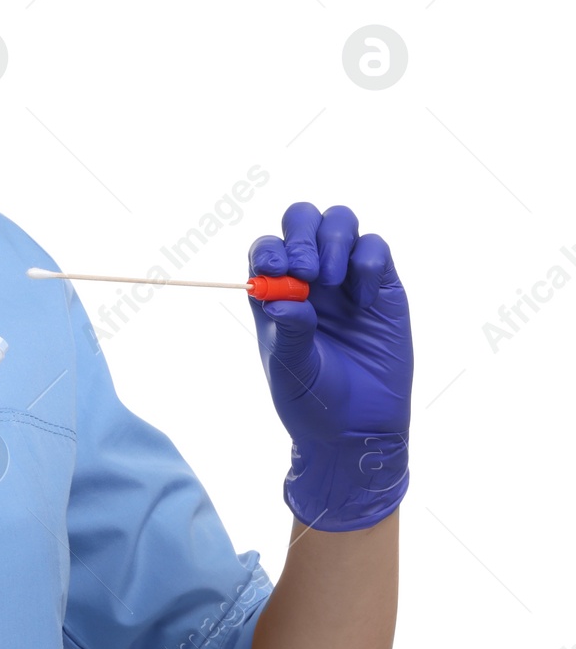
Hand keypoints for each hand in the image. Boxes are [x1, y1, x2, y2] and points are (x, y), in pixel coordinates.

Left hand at [247, 203, 411, 531]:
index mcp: (274, 292)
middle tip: (307, 270)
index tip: (278, 270)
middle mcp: (308, 277)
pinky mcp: (382, 287)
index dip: (270, 249)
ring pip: (339, 222)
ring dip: (333, 239)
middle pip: (301, 220)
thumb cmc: (310, 400)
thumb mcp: (290, 369)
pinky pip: (376, 249)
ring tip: (331, 281)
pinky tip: (362, 300)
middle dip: (302, 233)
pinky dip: (368, 261)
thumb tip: (281, 300)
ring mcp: (346, 278)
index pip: (266, 248)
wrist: (356, 428)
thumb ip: (289, 332)